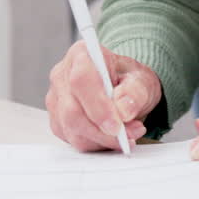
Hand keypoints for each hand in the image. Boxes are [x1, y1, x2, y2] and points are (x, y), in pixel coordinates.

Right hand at [46, 42, 161, 151]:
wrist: (123, 86)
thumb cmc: (129, 78)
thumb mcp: (142, 79)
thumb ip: (135, 92)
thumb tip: (123, 111)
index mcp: (82, 55)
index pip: (81, 81)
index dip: (98, 106)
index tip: (117, 125)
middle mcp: (62, 76)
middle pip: (72, 111)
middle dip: (103, 131)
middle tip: (130, 135)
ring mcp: (56, 99)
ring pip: (72, 129)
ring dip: (102, 139)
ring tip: (128, 134)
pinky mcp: (57, 120)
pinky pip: (73, 139)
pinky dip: (96, 143)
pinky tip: (112, 137)